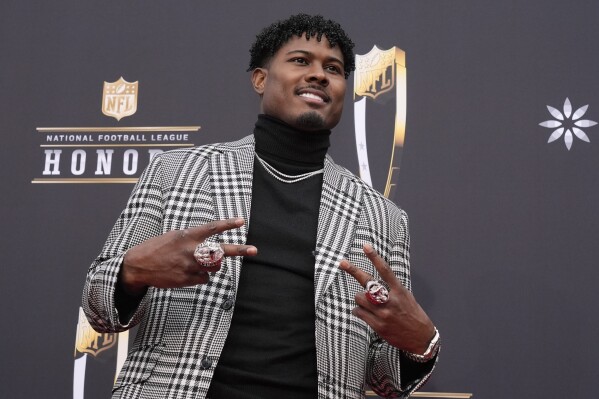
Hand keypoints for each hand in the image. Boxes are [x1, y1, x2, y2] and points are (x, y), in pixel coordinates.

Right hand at [121, 218, 256, 294]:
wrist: (138, 266)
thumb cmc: (158, 248)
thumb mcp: (175, 237)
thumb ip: (194, 240)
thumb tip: (212, 248)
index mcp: (187, 236)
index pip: (212, 229)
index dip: (227, 224)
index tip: (241, 221)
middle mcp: (191, 251)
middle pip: (220, 251)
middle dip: (239, 250)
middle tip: (254, 250)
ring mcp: (190, 266)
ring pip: (215, 266)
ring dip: (213, 264)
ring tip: (198, 261)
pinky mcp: (188, 280)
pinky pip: (205, 278)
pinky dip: (201, 275)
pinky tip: (187, 272)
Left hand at [339, 244, 434, 353]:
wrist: (420, 339)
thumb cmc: (414, 315)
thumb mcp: (407, 297)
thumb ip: (393, 289)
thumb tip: (378, 281)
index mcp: (399, 291)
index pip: (385, 270)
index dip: (374, 257)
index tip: (366, 247)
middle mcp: (390, 301)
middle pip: (368, 283)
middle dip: (354, 271)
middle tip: (343, 263)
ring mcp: (383, 314)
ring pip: (360, 298)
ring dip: (360, 298)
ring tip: (367, 302)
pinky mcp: (377, 325)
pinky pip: (359, 312)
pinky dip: (359, 310)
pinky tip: (364, 312)